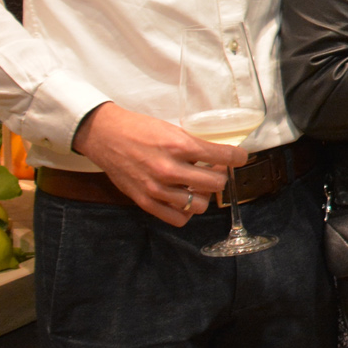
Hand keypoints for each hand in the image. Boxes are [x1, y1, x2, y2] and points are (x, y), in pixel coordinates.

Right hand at [72, 103, 245, 226]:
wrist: (106, 136)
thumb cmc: (141, 129)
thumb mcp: (173, 129)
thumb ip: (195, 145)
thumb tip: (221, 154)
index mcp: (180, 145)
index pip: (223, 156)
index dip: (239, 157)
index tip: (240, 157)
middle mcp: (170, 169)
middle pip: (215, 184)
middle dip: (221, 176)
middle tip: (216, 169)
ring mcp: (156, 188)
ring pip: (199, 205)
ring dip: (203, 195)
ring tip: (198, 184)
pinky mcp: (145, 201)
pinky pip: (177, 218)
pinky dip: (185, 211)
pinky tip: (184, 198)